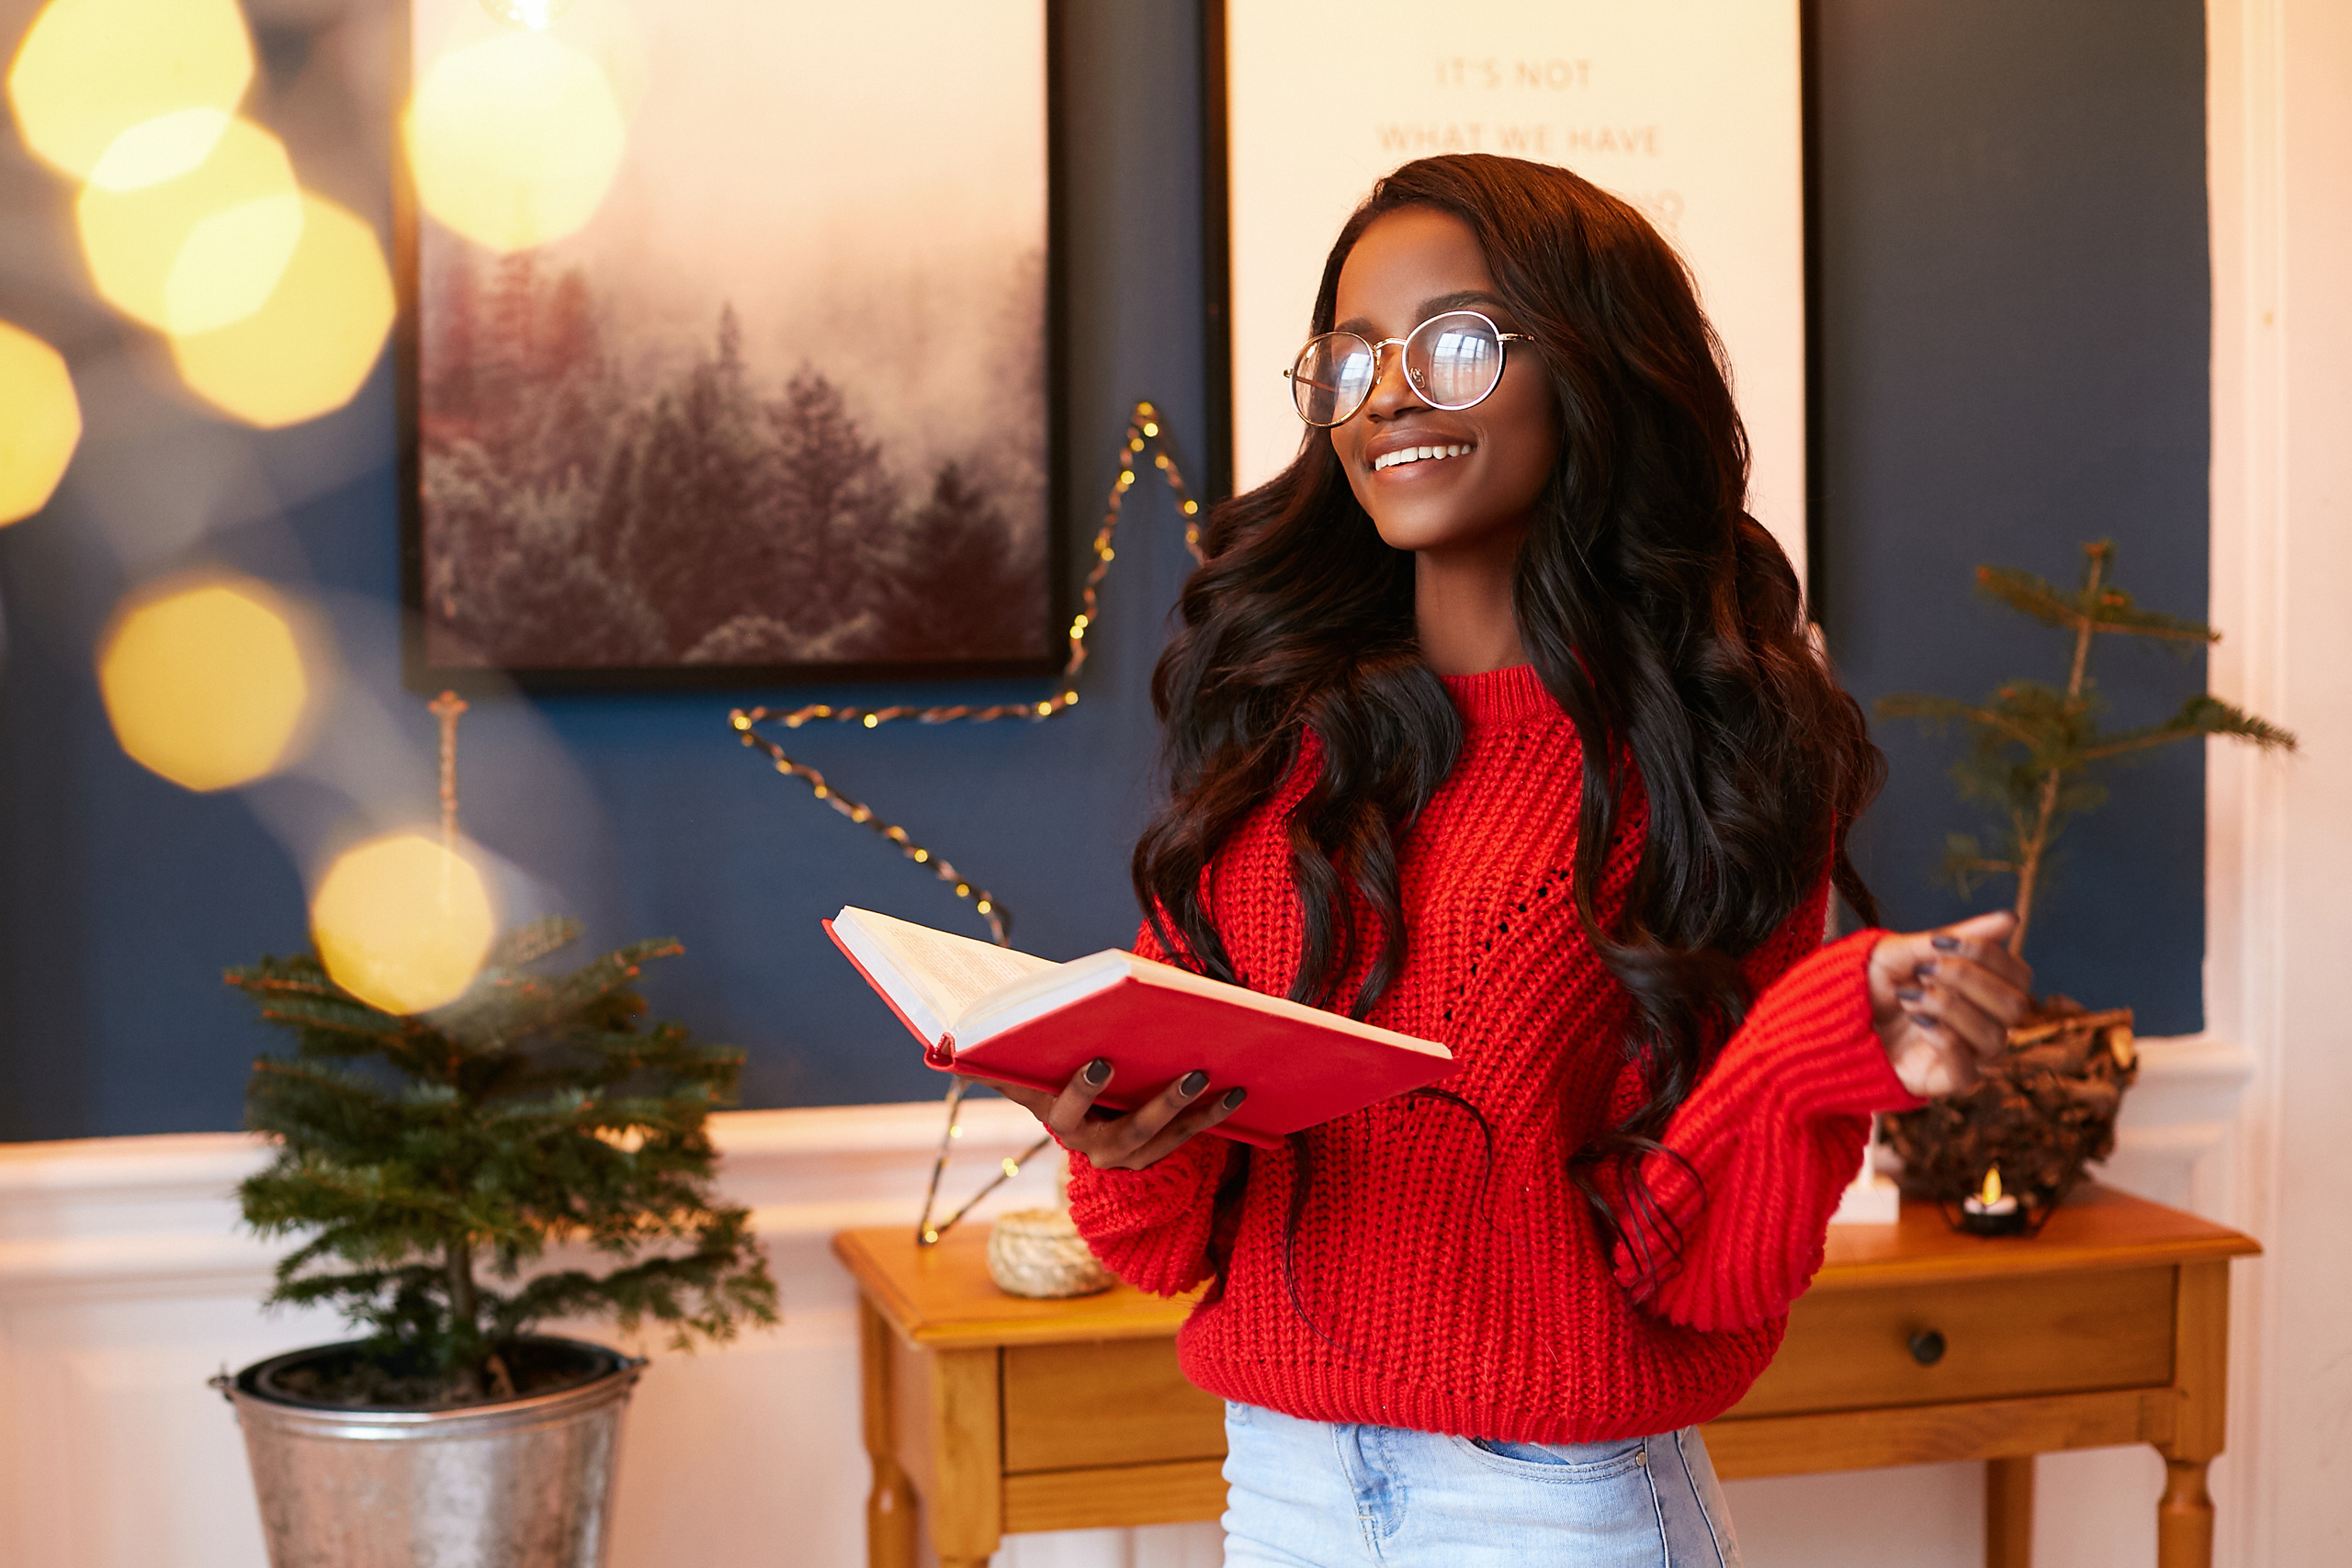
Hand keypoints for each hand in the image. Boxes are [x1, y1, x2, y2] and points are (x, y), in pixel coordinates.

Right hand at [992, 1060, 1246, 1170]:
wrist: (1078, 1122)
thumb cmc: (1050, 1079)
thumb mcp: (1025, 1075)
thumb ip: (999, 1065)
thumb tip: (948, 1047)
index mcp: (1057, 1120)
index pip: (1063, 1110)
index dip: (1081, 1090)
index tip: (1102, 1061)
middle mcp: (1094, 1147)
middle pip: (1130, 1131)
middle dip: (1162, 1105)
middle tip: (1192, 1073)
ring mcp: (1129, 1157)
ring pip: (1167, 1139)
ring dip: (1200, 1113)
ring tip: (1228, 1082)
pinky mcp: (1156, 1155)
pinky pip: (1187, 1137)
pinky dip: (1213, 1115)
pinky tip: (1239, 1091)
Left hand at [1868, 911, 2033, 1097]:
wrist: (1823, 1020)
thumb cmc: (1868, 985)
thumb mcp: (1901, 952)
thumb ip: (1954, 938)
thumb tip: (2011, 919)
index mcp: (1979, 989)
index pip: (2019, 975)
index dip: (1990, 955)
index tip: (1940, 942)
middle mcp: (1980, 1023)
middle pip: (2016, 1006)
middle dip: (1971, 979)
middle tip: (1924, 970)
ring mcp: (1965, 1055)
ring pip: (1995, 1037)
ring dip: (1950, 1007)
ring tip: (1908, 996)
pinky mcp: (1943, 1081)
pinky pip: (1969, 1071)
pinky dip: (1945, 1040)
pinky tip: (1916, 1021)